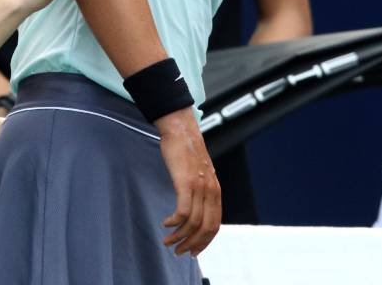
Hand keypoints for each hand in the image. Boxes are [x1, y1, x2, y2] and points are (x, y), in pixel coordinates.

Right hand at [156, 108, 220, 256]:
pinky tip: (165, 223)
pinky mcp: (185, 182)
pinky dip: (175, 222)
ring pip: (193, 223)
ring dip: (179, 236)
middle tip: (178, 252)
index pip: (215, 225)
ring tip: (167, 241)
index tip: (193, 252)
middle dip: (193, 244)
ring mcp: (199, 187)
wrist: (181, 129)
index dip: (204, 242)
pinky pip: (183, 211)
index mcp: (215, 191)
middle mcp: (211, 191)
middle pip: (206, 228)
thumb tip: (195, 207)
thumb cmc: (186, 151)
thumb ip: (200, 190)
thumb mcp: (199, 174)